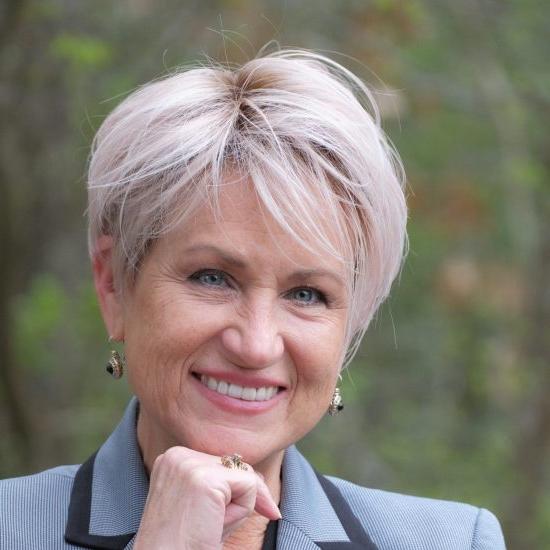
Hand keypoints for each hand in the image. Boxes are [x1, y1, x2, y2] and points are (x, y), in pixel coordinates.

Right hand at [133, 446, 280, 549]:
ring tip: (208, 526)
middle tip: (213, 526)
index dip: (233, 490)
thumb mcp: (202, 507)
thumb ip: (221, 485)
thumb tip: (257, 478)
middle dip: (237, 497)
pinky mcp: (205, 479)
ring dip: (238, 507)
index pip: (220, 463)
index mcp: (173, 459)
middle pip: (234, 466)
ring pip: (244, 475)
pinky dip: (243, 511)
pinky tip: (215, 525)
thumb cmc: (182, 543)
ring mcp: (188, 464)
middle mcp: (177, 455)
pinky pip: (250, 486)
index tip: (230, 512)